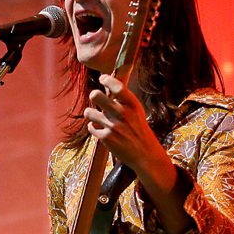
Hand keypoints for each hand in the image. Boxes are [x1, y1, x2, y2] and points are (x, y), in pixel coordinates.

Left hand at [85, 73, 192, 233]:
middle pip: (95, 95)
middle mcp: (122, 113)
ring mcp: (112, 126)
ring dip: (91, 114)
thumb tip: (108, 84)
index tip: (102, 78)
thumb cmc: (139, 130)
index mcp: (132, 105)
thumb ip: (123, 100)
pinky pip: (91, 127)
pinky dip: (95, 128)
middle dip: (94, 95)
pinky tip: (102, 130)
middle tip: (96, 98)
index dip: (106, 79)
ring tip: (98, 117)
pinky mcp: (105, 138)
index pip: (116, 86)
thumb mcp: (136, 111)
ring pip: (89, 112)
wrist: (144, 155)